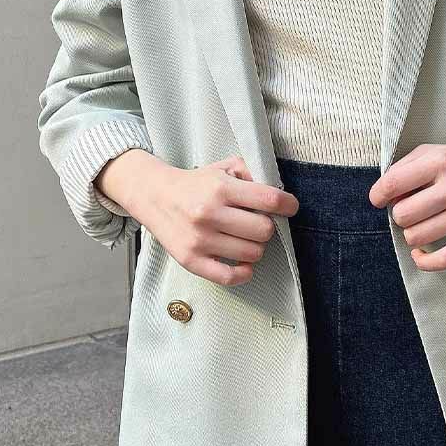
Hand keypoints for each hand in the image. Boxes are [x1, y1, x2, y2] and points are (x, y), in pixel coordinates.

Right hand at [123, 153, 299, 286]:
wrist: (154, 195)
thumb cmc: (195, 183)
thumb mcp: (223, 168)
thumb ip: (251, 173)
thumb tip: (278, 191)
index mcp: (221, 188)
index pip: (269, 200)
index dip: (288, 205)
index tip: (290, 207)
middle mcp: (210, 213)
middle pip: (264, 230)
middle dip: (267, 227)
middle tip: (258, 222)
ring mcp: (200, 239)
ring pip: (252, 254)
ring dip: (255, 247)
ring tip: (245, 238)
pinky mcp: (191, 260)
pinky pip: (229, 277)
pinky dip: (243, 273)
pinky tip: (243, 263)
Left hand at [367, 137, 445, 270]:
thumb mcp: (434, 151)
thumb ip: (404, 168)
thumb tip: (383, 196)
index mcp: (440, 161)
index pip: (392, 184)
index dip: (378, 195)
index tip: (379, 199)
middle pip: (402, 215)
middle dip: (400, 213)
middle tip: (412, 208)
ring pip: (416, 237)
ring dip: (412, 232)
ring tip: (423, 223)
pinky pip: (442, 260)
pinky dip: (423, 260)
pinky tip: (421, 251)